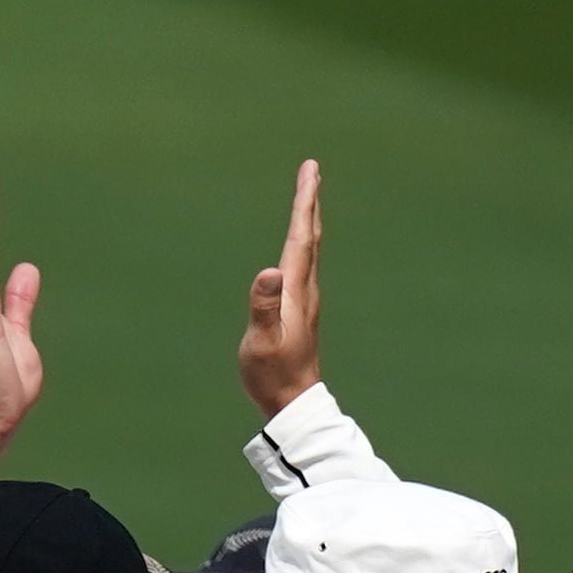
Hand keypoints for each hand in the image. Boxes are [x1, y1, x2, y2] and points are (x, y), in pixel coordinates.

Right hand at [236, 158, 324, 416]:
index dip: (304, 202)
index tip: (310, 171)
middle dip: (310, 202)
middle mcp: (305, 290)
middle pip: (311, 236)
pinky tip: (300, 247)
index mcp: (296, 290)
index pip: (301, 237)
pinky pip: (305, 264)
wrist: (293, 402)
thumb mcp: (261, 342)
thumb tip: (270, 272)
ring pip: (310, 249)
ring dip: (308, 220)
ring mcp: (305, 300)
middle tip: (311, 171)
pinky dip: (304, 243)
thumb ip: (263, 306)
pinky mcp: (301, 310)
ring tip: (307, 199)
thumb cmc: (272, 374)